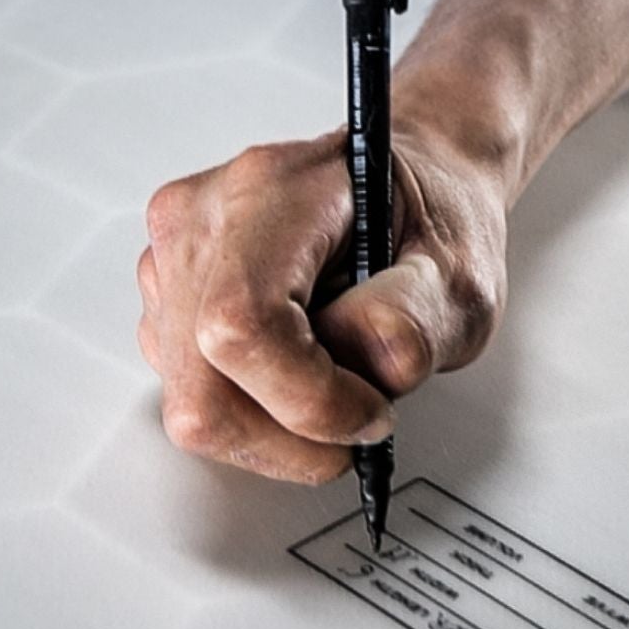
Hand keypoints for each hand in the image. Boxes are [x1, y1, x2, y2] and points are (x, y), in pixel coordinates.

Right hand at [136, 119, 508, 482]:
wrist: (408, 192)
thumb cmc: (429, 218)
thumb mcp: (460, 269)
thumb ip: (421, 316)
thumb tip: (377, 360)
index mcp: (273, 192)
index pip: (243, 321)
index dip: (306, 397)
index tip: (372, 412)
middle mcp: (202, 222)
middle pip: (203, 389)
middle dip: (291, 436)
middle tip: (361, 422)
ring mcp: (172, 264)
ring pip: (192, 407)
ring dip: (276, 429)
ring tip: (340, 385)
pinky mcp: (167, 306)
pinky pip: (194, 397)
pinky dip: (257, 414)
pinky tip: (304, 373)